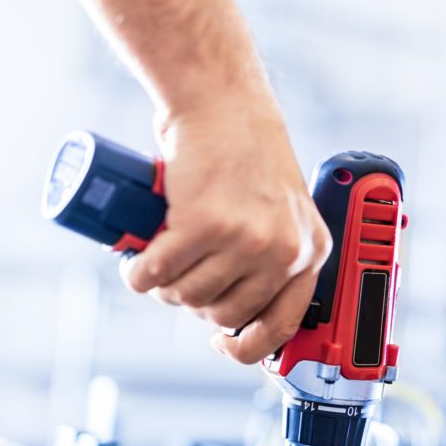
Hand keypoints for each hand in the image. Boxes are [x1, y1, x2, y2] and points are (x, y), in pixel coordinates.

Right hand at [122, 101, 330, 364]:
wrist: (222, 100)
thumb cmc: (246, 152)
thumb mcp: (282, 210)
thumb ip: (274, 253)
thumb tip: (239, 310)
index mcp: (309, 251)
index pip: (283, 324)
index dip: (248, 346)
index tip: (223, 345)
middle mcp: (283, 250)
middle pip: (225, 314)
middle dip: (193, 304)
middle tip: (178, 279)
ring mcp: (245, 239)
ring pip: (189, 296)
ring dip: (163, 289)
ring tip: (156, 265)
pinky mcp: (203, 225)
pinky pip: (159, 272)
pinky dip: (139, 273)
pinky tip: (136, 262)